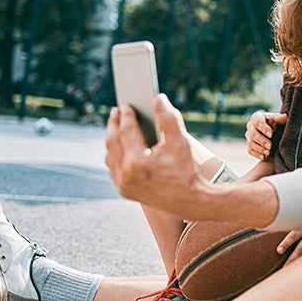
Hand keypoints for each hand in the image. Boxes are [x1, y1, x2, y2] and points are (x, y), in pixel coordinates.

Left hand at [105, 94, 204, 209]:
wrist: (191, 201)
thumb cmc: (187, 171)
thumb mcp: (180, 141)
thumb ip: (168, 117)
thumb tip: (158, 99)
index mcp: (137, 161)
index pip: (126, 130)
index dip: (126, 115)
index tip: (127, 105)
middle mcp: (126, 174)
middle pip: (111, 142)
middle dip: (113, 124)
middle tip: (117, 111)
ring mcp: (124, 185)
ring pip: (110, 156)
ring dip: (112, 140)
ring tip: (117, 127)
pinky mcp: (126, 192)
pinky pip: (113, 169)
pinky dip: (115, 155)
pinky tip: (121, 147)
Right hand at [245, 112, 287, 159]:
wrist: (271, 132)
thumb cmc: (274, 124)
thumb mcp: (277, 120)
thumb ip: (280, 119)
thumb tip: (286, 116)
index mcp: (256, 118)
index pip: (258, 122)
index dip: (264, 129)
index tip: (271, 134)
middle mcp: (250, 126)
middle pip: (253, 134)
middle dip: (262, 141)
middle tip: (270, 146)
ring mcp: (248, 136)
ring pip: (251, 143)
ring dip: (260, 149)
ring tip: (268, 153)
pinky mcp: (249, 145)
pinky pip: (250, 150)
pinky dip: (257, 154)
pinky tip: (263, 157)